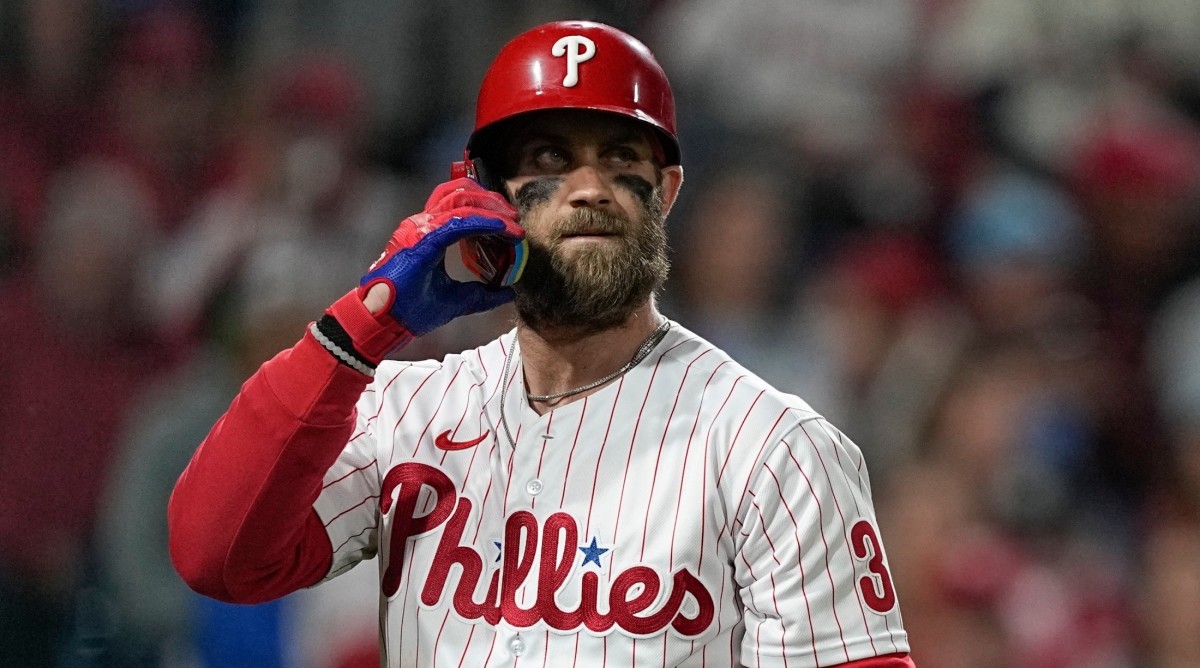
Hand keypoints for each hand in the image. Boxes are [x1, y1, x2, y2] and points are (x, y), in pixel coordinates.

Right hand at [359, 178, 523, 333]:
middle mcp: (421, 225)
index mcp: (426, 234)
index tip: (511, 222)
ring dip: (491, 209)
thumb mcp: (456, 300)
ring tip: (513, 222)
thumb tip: (508, 293)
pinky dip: (483, 222)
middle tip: (515, 216)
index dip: (486, 206)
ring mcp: (419, 230)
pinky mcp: (421, 241)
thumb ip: (481, 294)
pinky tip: (501, 228)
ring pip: (460, 201)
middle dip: (492, 201)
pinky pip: (457, 223)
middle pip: (460, 194)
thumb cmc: (409, 310)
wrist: (383, 322)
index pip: (457, 204)